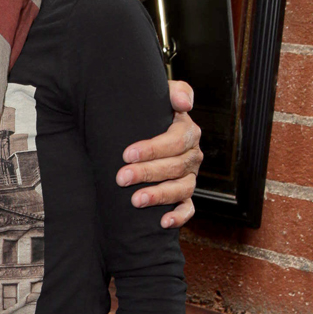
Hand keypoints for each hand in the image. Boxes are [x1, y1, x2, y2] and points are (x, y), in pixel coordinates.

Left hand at [117, 79, 201, 228]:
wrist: (141, 132)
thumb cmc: (148, 115)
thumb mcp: (159, 98)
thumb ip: (174, 92)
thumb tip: (184, 103)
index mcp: (187, 132)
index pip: (176, 140)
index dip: (153, 148)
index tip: (127, 153)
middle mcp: (192, 155)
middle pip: (176, 166)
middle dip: (147, 173)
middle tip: (121, 178)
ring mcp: (189, 177)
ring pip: (182, 188)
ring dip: (159, 195)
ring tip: (135, 200)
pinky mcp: (185, 196)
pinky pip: (189, 209)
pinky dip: (179, 216)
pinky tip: (162, 222)